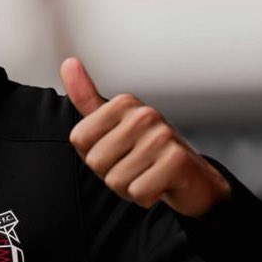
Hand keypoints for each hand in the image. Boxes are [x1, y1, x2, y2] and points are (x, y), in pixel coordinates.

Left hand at [61, 57, 229, 217]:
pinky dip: (145, 197)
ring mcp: (162, 135)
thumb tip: (68, 63)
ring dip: (128, 188)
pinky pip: (138, 192)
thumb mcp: (111, 126)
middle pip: (95, 161)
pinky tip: (159, 185)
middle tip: (134, 166)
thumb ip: (86, 98)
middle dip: (110, 173)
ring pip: (116, 180)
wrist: (192, 179)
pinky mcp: (176, 160)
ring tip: (147, 175)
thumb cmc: (148, 154)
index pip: (79, 139)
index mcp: (124, 103)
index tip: (116, 151)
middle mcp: (144, 114)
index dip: (93, 154)